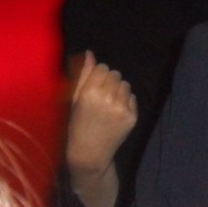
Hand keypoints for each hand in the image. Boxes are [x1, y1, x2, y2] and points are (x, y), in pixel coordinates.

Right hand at [66, 51, 137, 176]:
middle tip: (102, 96)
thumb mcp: (74, 99)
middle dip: (109, 82)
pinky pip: (132, 97)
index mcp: (89, 92)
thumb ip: (83, 75)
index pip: (102, 67)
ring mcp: (121, 107)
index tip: (94, 86)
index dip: (98, 76)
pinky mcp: (132, 116)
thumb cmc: (78, 124)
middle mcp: (106, 98)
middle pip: (115, 74)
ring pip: (125, 84)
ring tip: (108, 104)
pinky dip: (125, 102)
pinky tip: (115, 113)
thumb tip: (89, 53)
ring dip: (118, 90)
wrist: (89, 153)